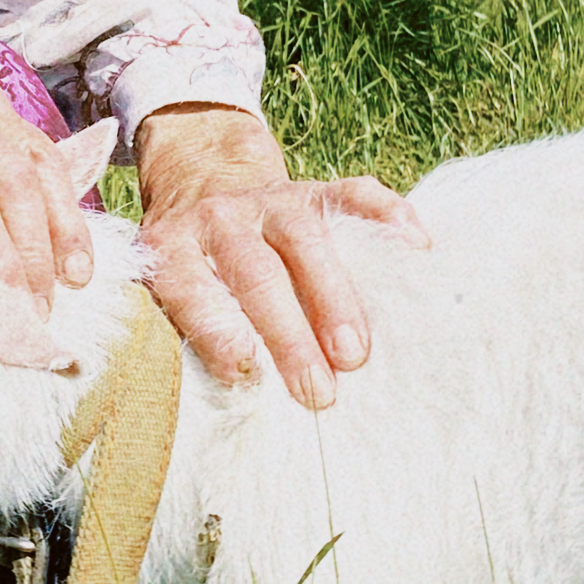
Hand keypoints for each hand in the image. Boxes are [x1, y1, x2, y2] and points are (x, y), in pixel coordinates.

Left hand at [134, 105, 426, 407]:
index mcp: (173, 252)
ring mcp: (269, 201)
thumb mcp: (168, 295)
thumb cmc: (194, 270)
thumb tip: (240, 398)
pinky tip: (415, 246)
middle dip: (289, 336)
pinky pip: (351, 196)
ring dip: (334, 299)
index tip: (246, 376)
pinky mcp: (311, 189)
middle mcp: (219, 221)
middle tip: (318, 391)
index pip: (193, 294)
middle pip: (257, 276)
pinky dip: (385, 217)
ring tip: (357, 353)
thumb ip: (198, 334)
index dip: (218, 333)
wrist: (201, 185)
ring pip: (305, 241)